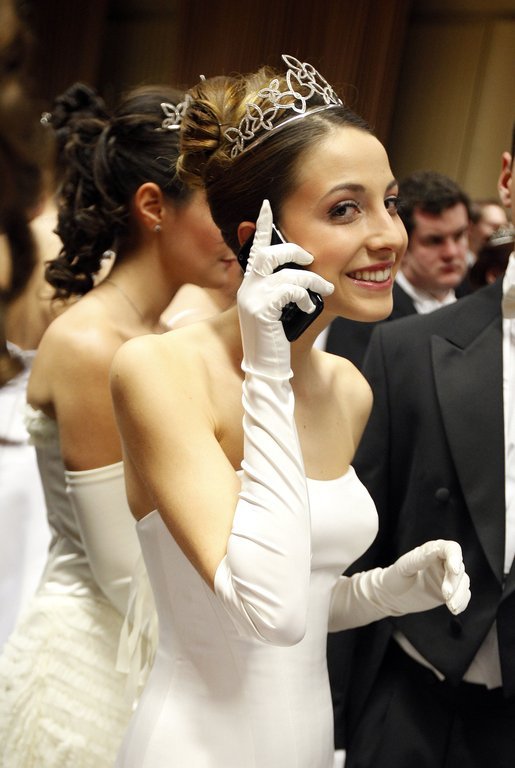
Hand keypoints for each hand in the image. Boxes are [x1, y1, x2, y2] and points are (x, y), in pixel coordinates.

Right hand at [237, 199, 332, 377]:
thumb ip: (289, 289)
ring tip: (323, 289)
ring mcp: (250, 299)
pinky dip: (304, 296)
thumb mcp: (283, 309)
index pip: (254, 248)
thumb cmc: (280, 340)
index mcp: (251, 284)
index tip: (267, 205)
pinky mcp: (259, 311)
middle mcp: (246, 288)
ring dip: (310, 279)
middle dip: (294, 251)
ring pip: (285, 272)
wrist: (267, 369)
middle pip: (268, 253)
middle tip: (312, 260)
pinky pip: (288, 290)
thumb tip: (310, 271)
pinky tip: (308, 308)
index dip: (261, 226)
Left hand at [382, 539, 470, 614]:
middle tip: (446, 595)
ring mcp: (448, 578)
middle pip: (459, 568)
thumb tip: (436, 549)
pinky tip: (455, 610)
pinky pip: (463, 595)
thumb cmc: (396, 577)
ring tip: (451, 607)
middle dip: (454, 582)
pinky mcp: (451, 592)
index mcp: (433, 550)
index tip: (454, 571)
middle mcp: (444, 562)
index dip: (455, 557)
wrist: (393, 596)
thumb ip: (420, 558)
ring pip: (463, 582)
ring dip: (460, 595)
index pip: (451, 549)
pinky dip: (462, 602)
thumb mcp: (405, 566)